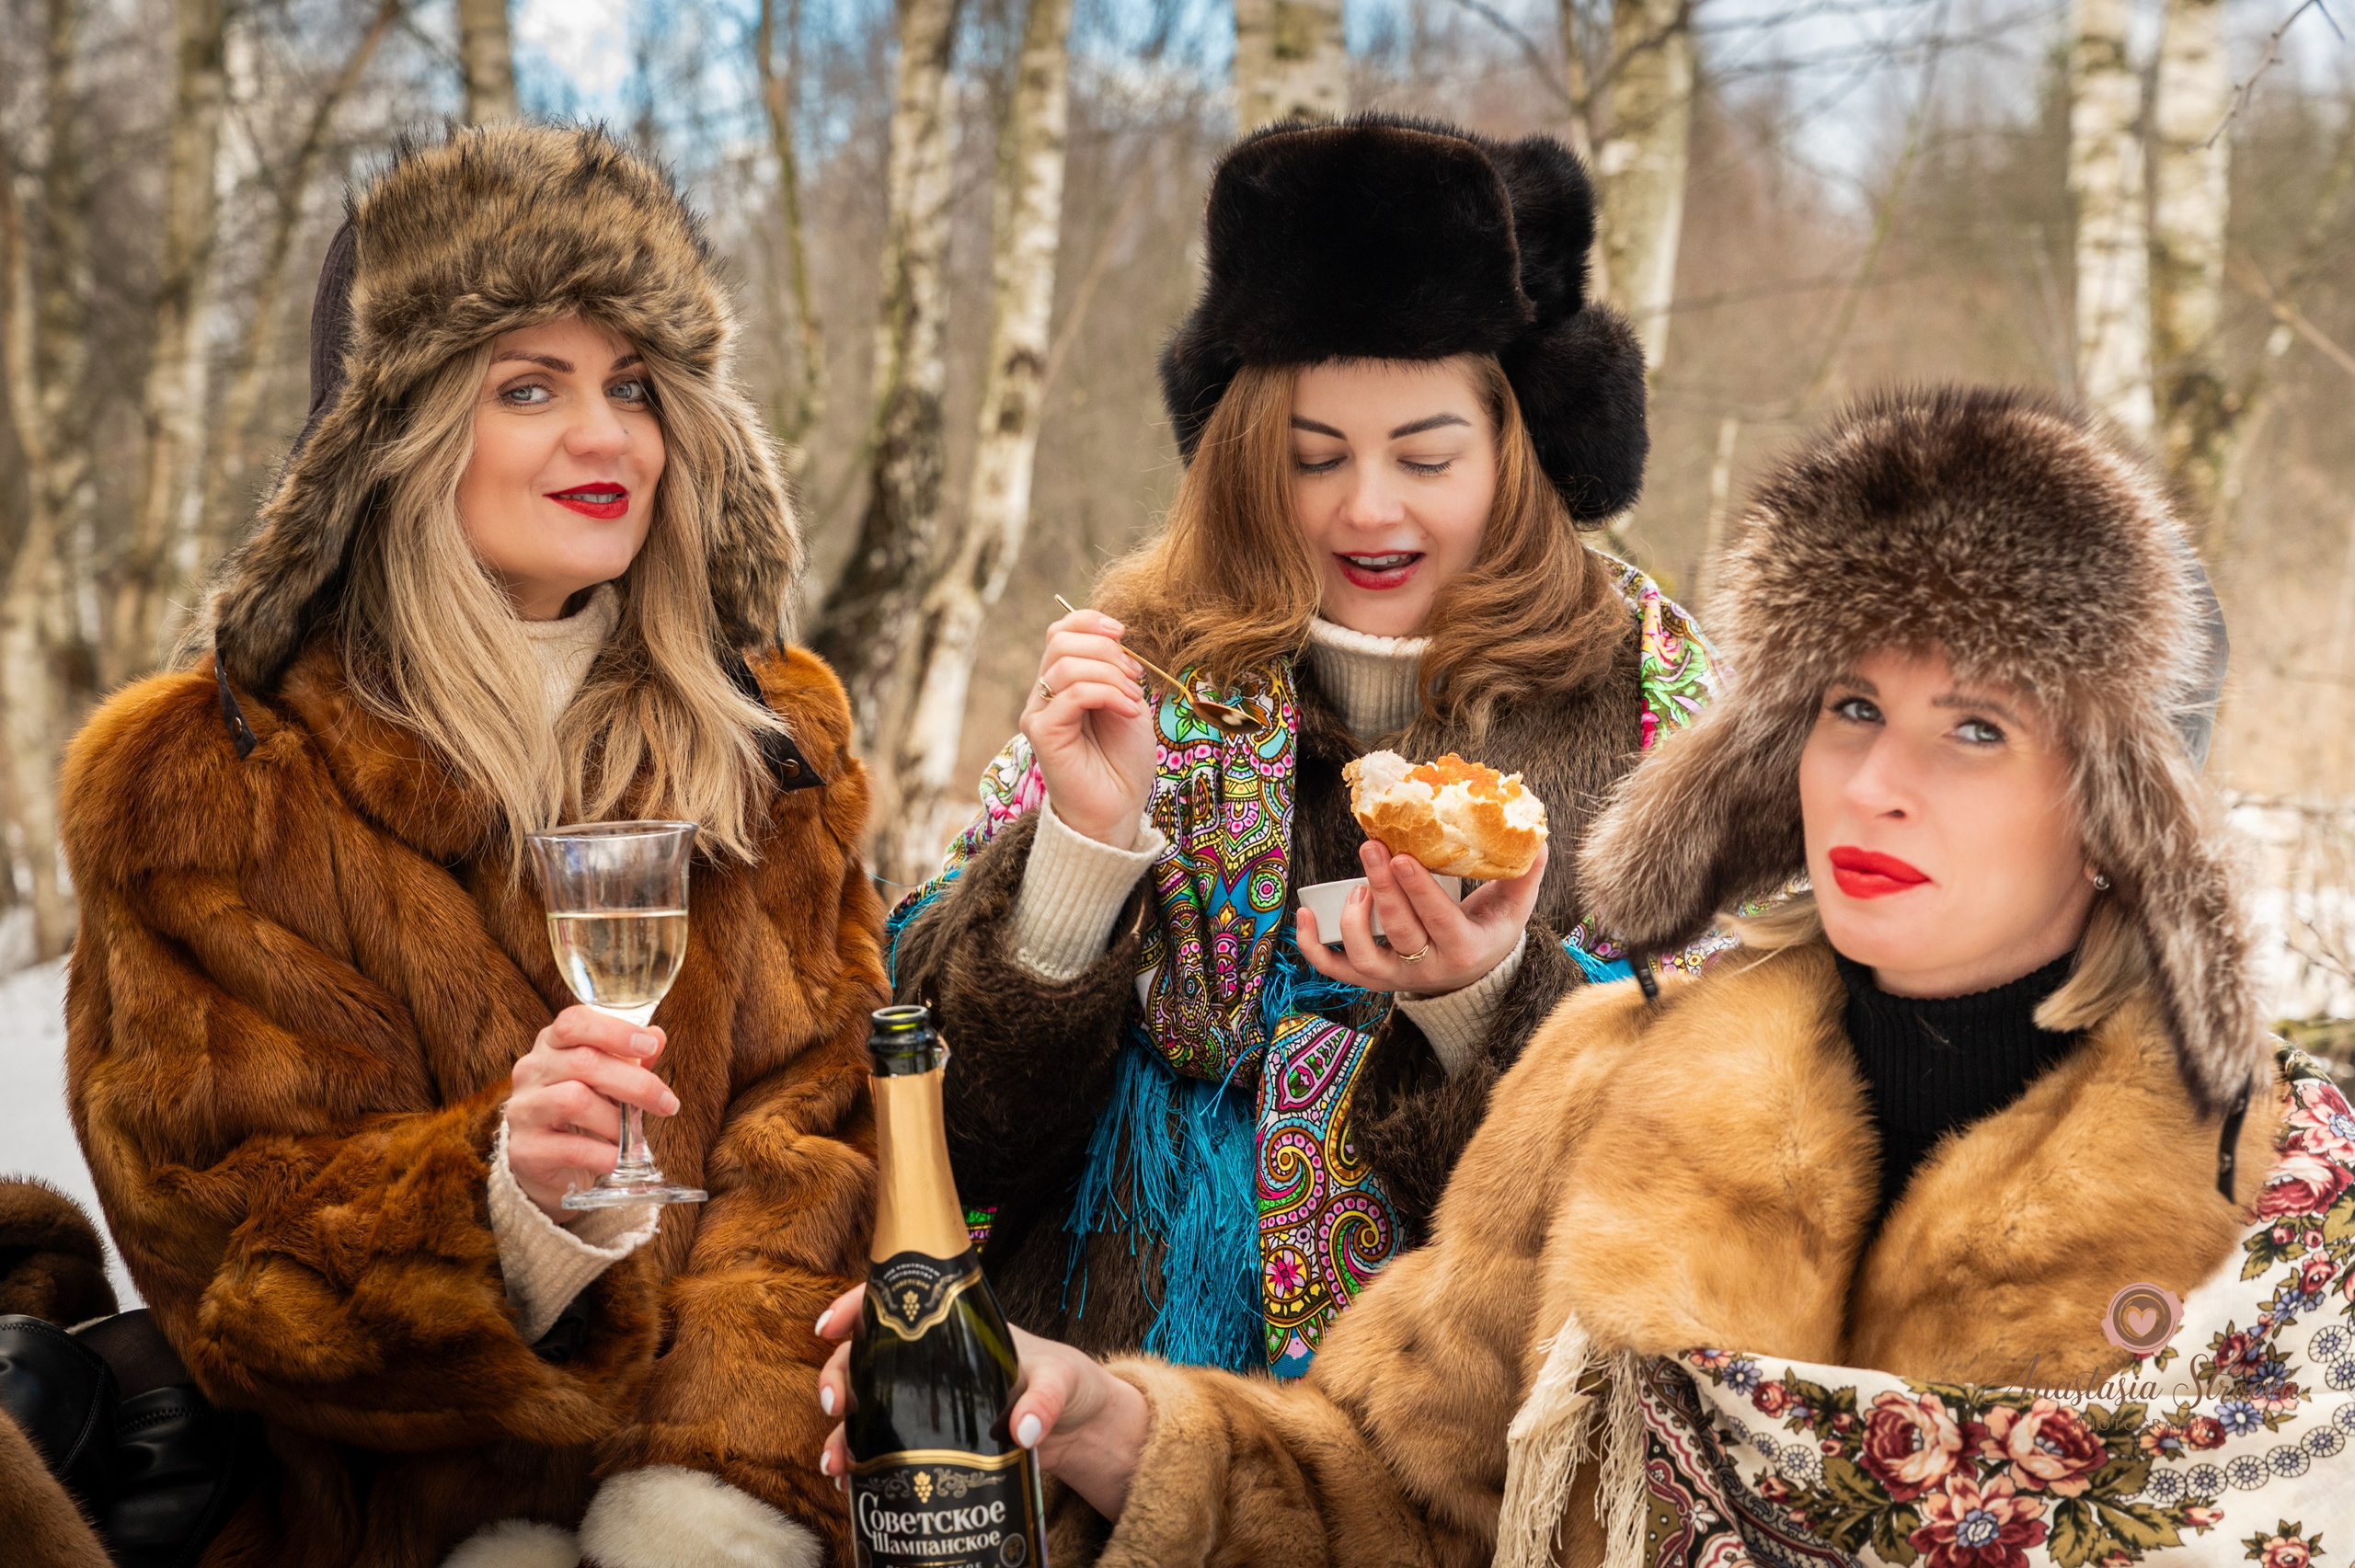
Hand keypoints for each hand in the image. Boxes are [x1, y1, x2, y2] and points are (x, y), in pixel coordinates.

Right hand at [507, 1005, 679, 1222]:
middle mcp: (531, 1072)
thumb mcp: (608, 1081)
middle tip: (667, 1103)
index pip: (573, 1022)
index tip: (650, 1045)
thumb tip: (657, 1036)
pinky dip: (603, 1154)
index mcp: (551, 1045)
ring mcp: (523, 1109)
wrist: (548, 1165)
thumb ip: (631, 1059)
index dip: (614, 1031)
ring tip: (633, 1136)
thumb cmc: (582, 1113)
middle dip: (636, 1084)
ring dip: (616, 1121)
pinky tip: (618, 1157)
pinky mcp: (524, 1149)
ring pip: (574, 1101)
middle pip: (583, 1063)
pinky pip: (570, 1148)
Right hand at [813, 1286, 1149, 1522]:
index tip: (829, 1327)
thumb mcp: (1063, 1381)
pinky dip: (867, 1463)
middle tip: (833, 1404)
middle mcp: (935, 1362)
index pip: (898, 1303)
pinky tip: (853, 1483)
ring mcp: (932, 1401)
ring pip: (870, 1406)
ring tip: (837, 1464)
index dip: (856, 1307)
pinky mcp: (937, 1441)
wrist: (1083, 1427)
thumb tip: (1024, 1429)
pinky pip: (889, 1446)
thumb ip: (1045, 1400)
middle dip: (838, 1376)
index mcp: (959, 1330)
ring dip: (844, 1433)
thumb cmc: (1071, 1385)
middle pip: (867, 1357)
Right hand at [1020, 608, 1156, 849]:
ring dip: (1112, 675)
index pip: (1059, 631)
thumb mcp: (1126, 702)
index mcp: (1062, 683)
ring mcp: (1039, 714)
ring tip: (1135, 700)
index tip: (1124, 633)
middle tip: (1136, 676)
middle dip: (1106, 650)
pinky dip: (1109, 694)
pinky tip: (1129, 710)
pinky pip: (1073, 694)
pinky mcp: (1042, 733)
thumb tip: (1114, 636)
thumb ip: (1114, 670)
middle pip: (1060, 641)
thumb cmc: (1123, 761)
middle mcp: (1044, 695)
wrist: (1117, 809)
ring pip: (1067, 665)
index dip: (1090, 621)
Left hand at [1296, 839, 1547, 995]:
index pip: (1439, 920)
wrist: (1473, 977)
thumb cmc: (1489, 931)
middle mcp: (1427, 969)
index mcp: (1465, 950)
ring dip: (1353, 918)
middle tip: (1372, 847)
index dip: (1419, 891)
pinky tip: (1302, 915)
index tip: (1403, 857)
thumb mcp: (1513, 908)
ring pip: (1365, 956)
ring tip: (1357, 883)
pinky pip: (1335, 969)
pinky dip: (1313, 947)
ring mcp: (1396, 977)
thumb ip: (1524, 875)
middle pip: (1399, 931)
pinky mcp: (1372, 979)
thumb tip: (1536, 839)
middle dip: (1383, 888)